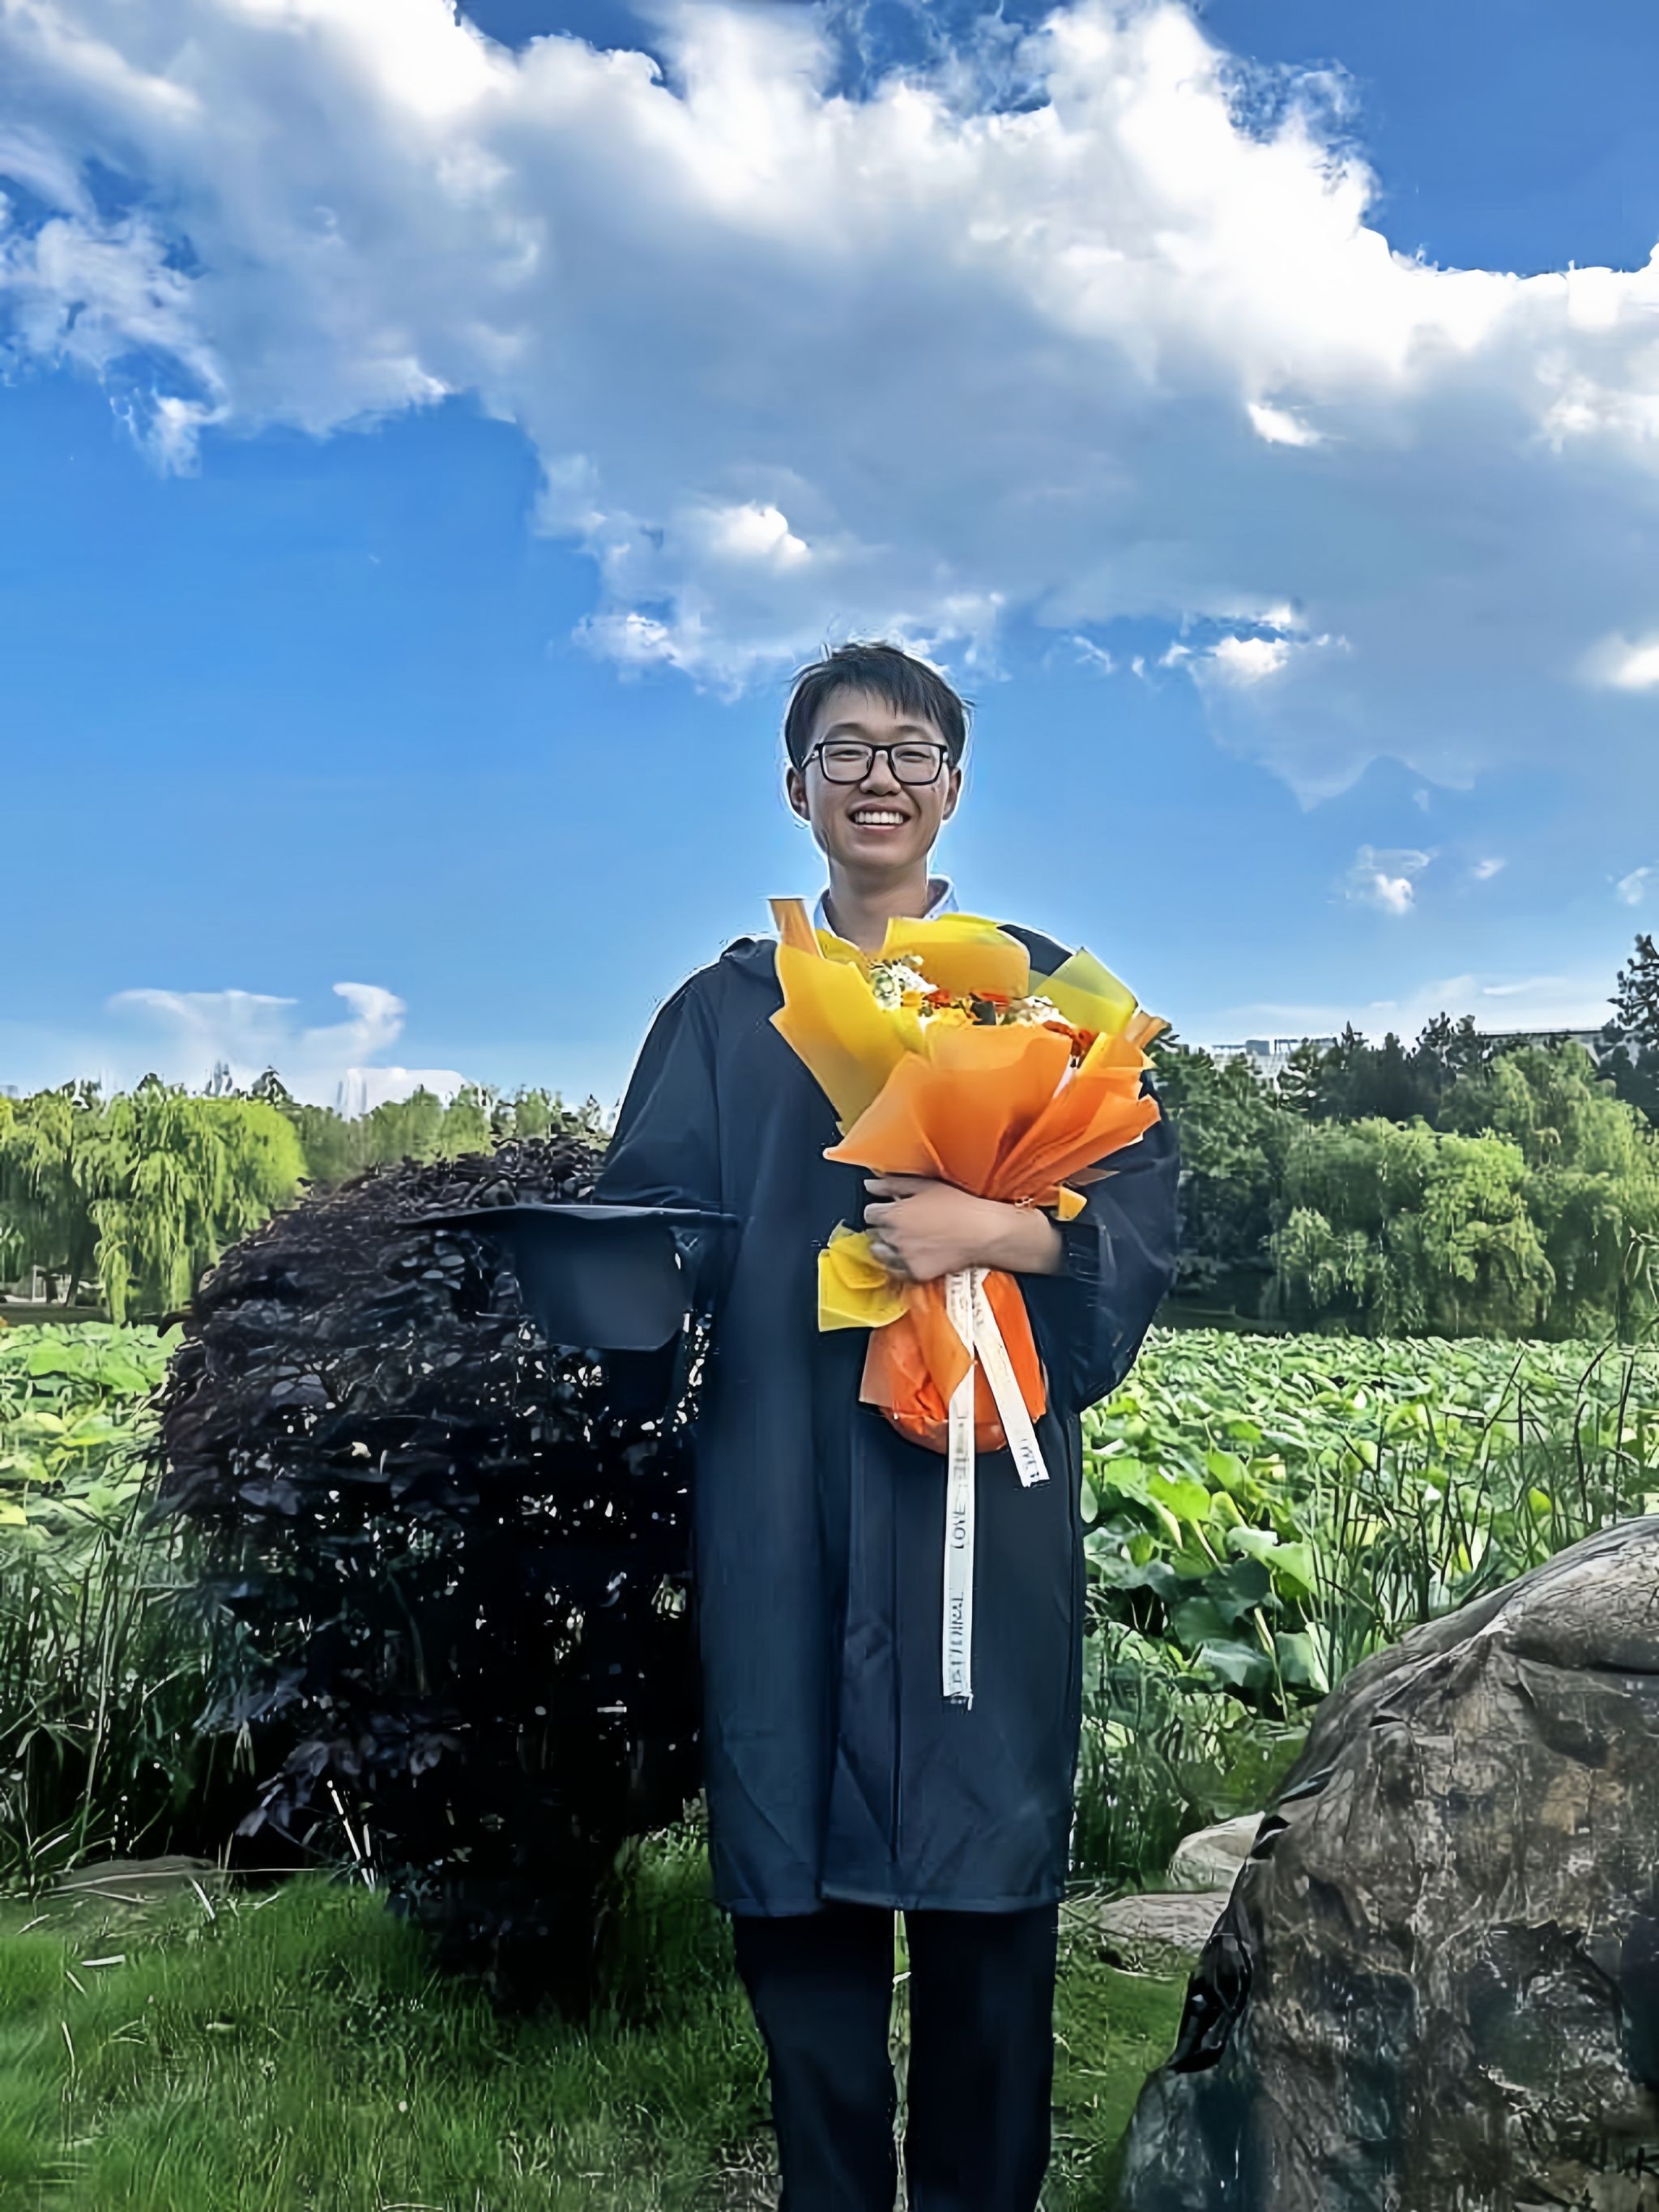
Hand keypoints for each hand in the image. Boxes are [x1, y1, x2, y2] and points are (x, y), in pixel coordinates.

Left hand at [860, 1174, 1062, 1281]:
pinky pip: (897, 1270)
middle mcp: (894, 1238)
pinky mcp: (916, 1273)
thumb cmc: (958, 1206)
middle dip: (884, 1228)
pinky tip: (919, 1253)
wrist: (983, 1232)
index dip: (880, 1211)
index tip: (891, 1210)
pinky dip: (903, 1263)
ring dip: (889, 1247)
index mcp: (893, 1214)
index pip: (869, 1214)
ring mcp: (904, 1258)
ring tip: (909, 1240)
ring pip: (881, 1254)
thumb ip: (893, 1185)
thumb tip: (869, 1185)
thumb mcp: (925, 1186)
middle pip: (874, 1234)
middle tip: (905, 1224)